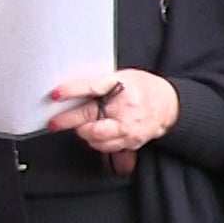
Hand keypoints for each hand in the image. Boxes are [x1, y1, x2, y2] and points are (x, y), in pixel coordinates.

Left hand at [46, 69, 178, 152]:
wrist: (168, 105)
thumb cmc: (142, 89)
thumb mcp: (122, 76)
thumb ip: (100, 84)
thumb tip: (71, 91)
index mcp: (122, 85)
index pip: (93, 87)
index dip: (72, 90)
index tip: (55, 94)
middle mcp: (126, 108)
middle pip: (90, 117)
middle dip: (68, 121)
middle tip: (55, 123)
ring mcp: (129, 128)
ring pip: (95, 137)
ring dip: (84, 132)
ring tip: (82, 125)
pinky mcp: (131, 141)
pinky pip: (105, 146)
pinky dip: (97, 141)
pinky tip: (97, 133)